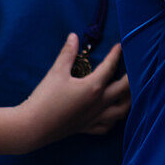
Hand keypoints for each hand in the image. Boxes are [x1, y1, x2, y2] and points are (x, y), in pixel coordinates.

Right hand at [16, 34, 130, 150]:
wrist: (30, 128)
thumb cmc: (44, 98)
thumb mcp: (56, 73)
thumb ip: (67, 54)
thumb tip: (73, 36)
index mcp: (94, 87)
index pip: (110, 67)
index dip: (116, 54)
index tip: (120, 46)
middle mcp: (99, 103)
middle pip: (125, 89)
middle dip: (132, 77)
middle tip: (134, 68)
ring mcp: (95, 118)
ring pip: (121, 111)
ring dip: (128, 101)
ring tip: (129, 93)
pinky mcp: (86, 129)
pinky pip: (106, 126)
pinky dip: (113, 120)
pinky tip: (110, 114)